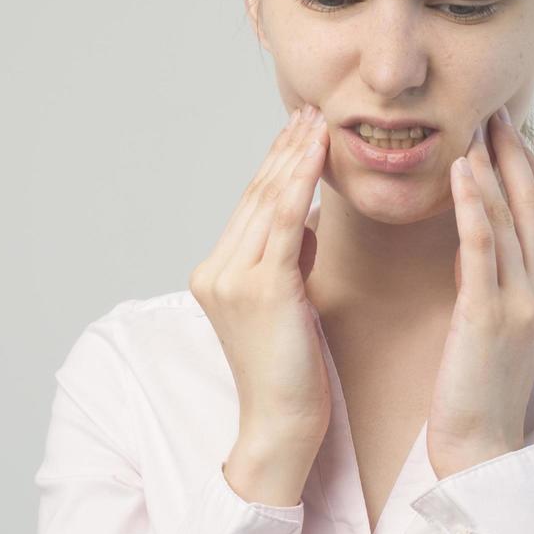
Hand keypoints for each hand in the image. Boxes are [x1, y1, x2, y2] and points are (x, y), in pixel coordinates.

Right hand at [188, 104, 332, 450]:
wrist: (281, 425)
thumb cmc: (293, 372)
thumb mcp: (288, 302)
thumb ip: (290, 258)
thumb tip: (310, 216)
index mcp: (216, 273)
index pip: (251, 205)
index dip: (276, 162)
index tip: (299, 128)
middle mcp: (215, 270)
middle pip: (257, 195)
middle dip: (285, 148)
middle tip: (311, 108)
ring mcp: (232, 279)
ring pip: (268, 201)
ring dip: (295, 155)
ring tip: (318, 120)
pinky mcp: (261, 288)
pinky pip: (285, 222)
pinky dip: (301, 183)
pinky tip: (318, 155)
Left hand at [427, 105, 533, 479]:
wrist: (480, 453)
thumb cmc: (474, 399)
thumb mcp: (489, 334)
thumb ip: (490, 288)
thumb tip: (480, 248)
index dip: (524, 174)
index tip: (507, 136)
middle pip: (532, 209)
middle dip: (516, 159)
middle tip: (498, 113)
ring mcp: (518, 305)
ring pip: (511, 221)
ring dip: (494, 168)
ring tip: (478, 127)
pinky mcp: (489, 319)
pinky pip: (483, 250)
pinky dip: (475, 206)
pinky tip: (461, 173)